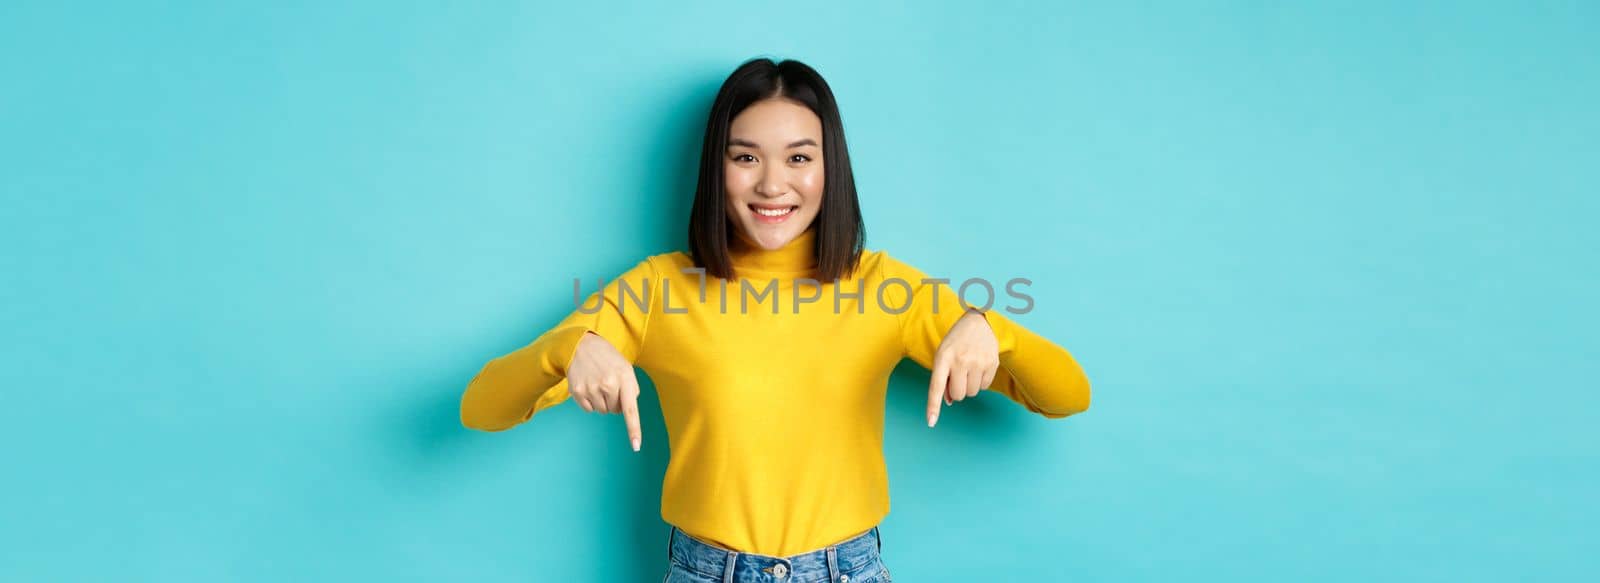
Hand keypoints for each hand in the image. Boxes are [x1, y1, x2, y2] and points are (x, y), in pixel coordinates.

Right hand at [566, 331, 642, 450]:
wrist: (581, 345)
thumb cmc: (608, 359)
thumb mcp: (626, 368)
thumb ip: (632, 389)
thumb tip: (626, 410)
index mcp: (624, 379)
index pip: (630, 410)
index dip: (633, 430)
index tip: (636, 446)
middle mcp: (608, 385)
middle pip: (614, 411)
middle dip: (614, 401)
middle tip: (609, 384)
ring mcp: (591, 389)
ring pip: (601, 411)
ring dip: (601, 402)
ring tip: (598, 382)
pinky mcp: (578, 391)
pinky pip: (588, 409)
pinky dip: (590, 401)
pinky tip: (588, 385)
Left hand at [927, 309, 998, 426]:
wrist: (978, 322)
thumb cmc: (955, 342)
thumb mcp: (943, 355)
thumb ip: (942, 378)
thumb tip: (949, 401)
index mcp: (943, 358)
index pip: (936, 386)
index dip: (933, 406)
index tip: (931, 422)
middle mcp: (960, 360)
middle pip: (958, 395)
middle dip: (956, 391)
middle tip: (958, 375)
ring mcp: (978, 362)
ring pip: (972, 393)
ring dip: (969, 386)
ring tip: (968, 369)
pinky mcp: (992, 363)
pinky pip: (984, 387)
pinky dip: (980, 382)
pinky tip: (978, 367)